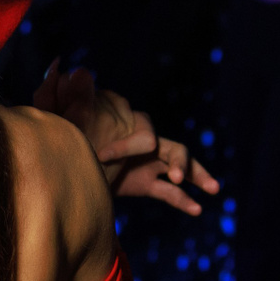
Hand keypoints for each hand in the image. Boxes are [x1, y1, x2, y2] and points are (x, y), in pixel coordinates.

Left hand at [33, 62, 218, 215]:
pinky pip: (170, 193)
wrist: (67, 160)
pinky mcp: (145, 183)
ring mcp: (148, 163)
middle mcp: (146, 142)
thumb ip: (73, 95)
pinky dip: (184, 200)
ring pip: (181, 166)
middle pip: (174, 147)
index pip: (142, 133)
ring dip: (196, 174)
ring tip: (213, 187)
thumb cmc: (69, 134)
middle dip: (179, 161)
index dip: (125, 145)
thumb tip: (77, 70)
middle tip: (176, 176)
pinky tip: (197, 210)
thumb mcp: (69, 117)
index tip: (101, 156)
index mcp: (132, 125)